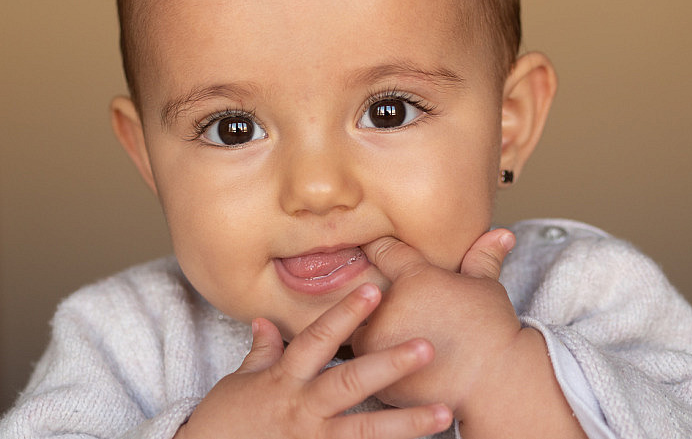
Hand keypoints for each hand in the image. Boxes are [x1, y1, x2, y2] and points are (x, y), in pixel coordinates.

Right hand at [176, 283, 452, 438]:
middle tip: (428, 347)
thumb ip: (260, 353)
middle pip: (350, 382)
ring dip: (406, 422)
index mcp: (284, 380)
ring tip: (445, 412)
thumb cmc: (224, 423)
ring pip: (364, 430)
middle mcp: (303, 409)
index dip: (344, 314)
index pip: (317, 340)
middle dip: (389, 364)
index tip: (374, 289)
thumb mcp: (239, 383)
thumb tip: (265, 321)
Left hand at [353, 230, 586, 438]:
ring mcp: (379, 341)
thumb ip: (483, 257)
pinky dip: (379, 366)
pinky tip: (402, 369)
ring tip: (396, 341)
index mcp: (412, 278)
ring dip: (373, 334)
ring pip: (361, 331)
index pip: (384, 251)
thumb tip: (503, 233)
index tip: (368, 243)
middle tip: (393, 309)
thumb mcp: (487, 287)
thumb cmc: (492, 330)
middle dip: (376, 300)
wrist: (494, 383)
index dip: (377, 247)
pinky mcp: (376, 374)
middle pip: (368, 296)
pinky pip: (368, 365)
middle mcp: (388, 305)